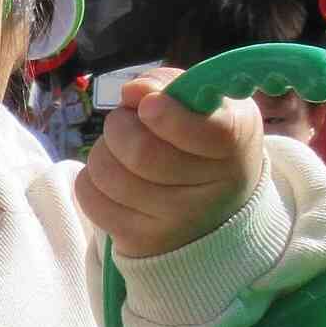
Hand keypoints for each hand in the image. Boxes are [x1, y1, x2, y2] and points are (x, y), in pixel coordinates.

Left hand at [76, 71, 266, 254]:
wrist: (217, 208)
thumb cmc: (205, 142)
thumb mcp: (206, 103)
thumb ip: (171, 85)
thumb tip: (133, 91)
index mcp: (235, 143)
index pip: (204, 134)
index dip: (168, 116)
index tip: (149, 105)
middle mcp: (212, 191)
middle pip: (141, 153)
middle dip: (120, 124)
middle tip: (128, 120)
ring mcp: (176, 222)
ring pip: (108, 173)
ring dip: (103, 150)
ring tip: (120, 150)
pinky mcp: (142, 241)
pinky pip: (90, 197)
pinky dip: (91, 178)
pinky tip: (113, 177)